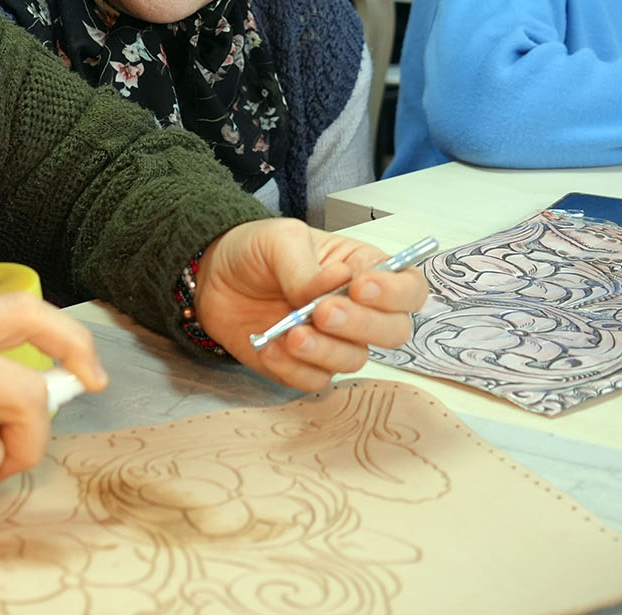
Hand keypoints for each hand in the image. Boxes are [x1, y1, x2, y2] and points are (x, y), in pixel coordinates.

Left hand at [194, 218, 428, 390]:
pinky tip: (268, 346)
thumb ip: (307, 267)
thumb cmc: (256, 251)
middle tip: (323, 311)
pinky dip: (292, 367)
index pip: (408, 288)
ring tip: (290, 333)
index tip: (361, 287)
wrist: (213, 277)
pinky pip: (313, 380)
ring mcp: (332, 342)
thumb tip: (336, 281)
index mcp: (363, 270)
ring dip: (325, 349)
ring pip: (353, 360)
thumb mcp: (279, 241)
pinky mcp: (303, 366)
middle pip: (392, 331)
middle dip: (361, 325)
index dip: (396, 293)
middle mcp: (357, 310)